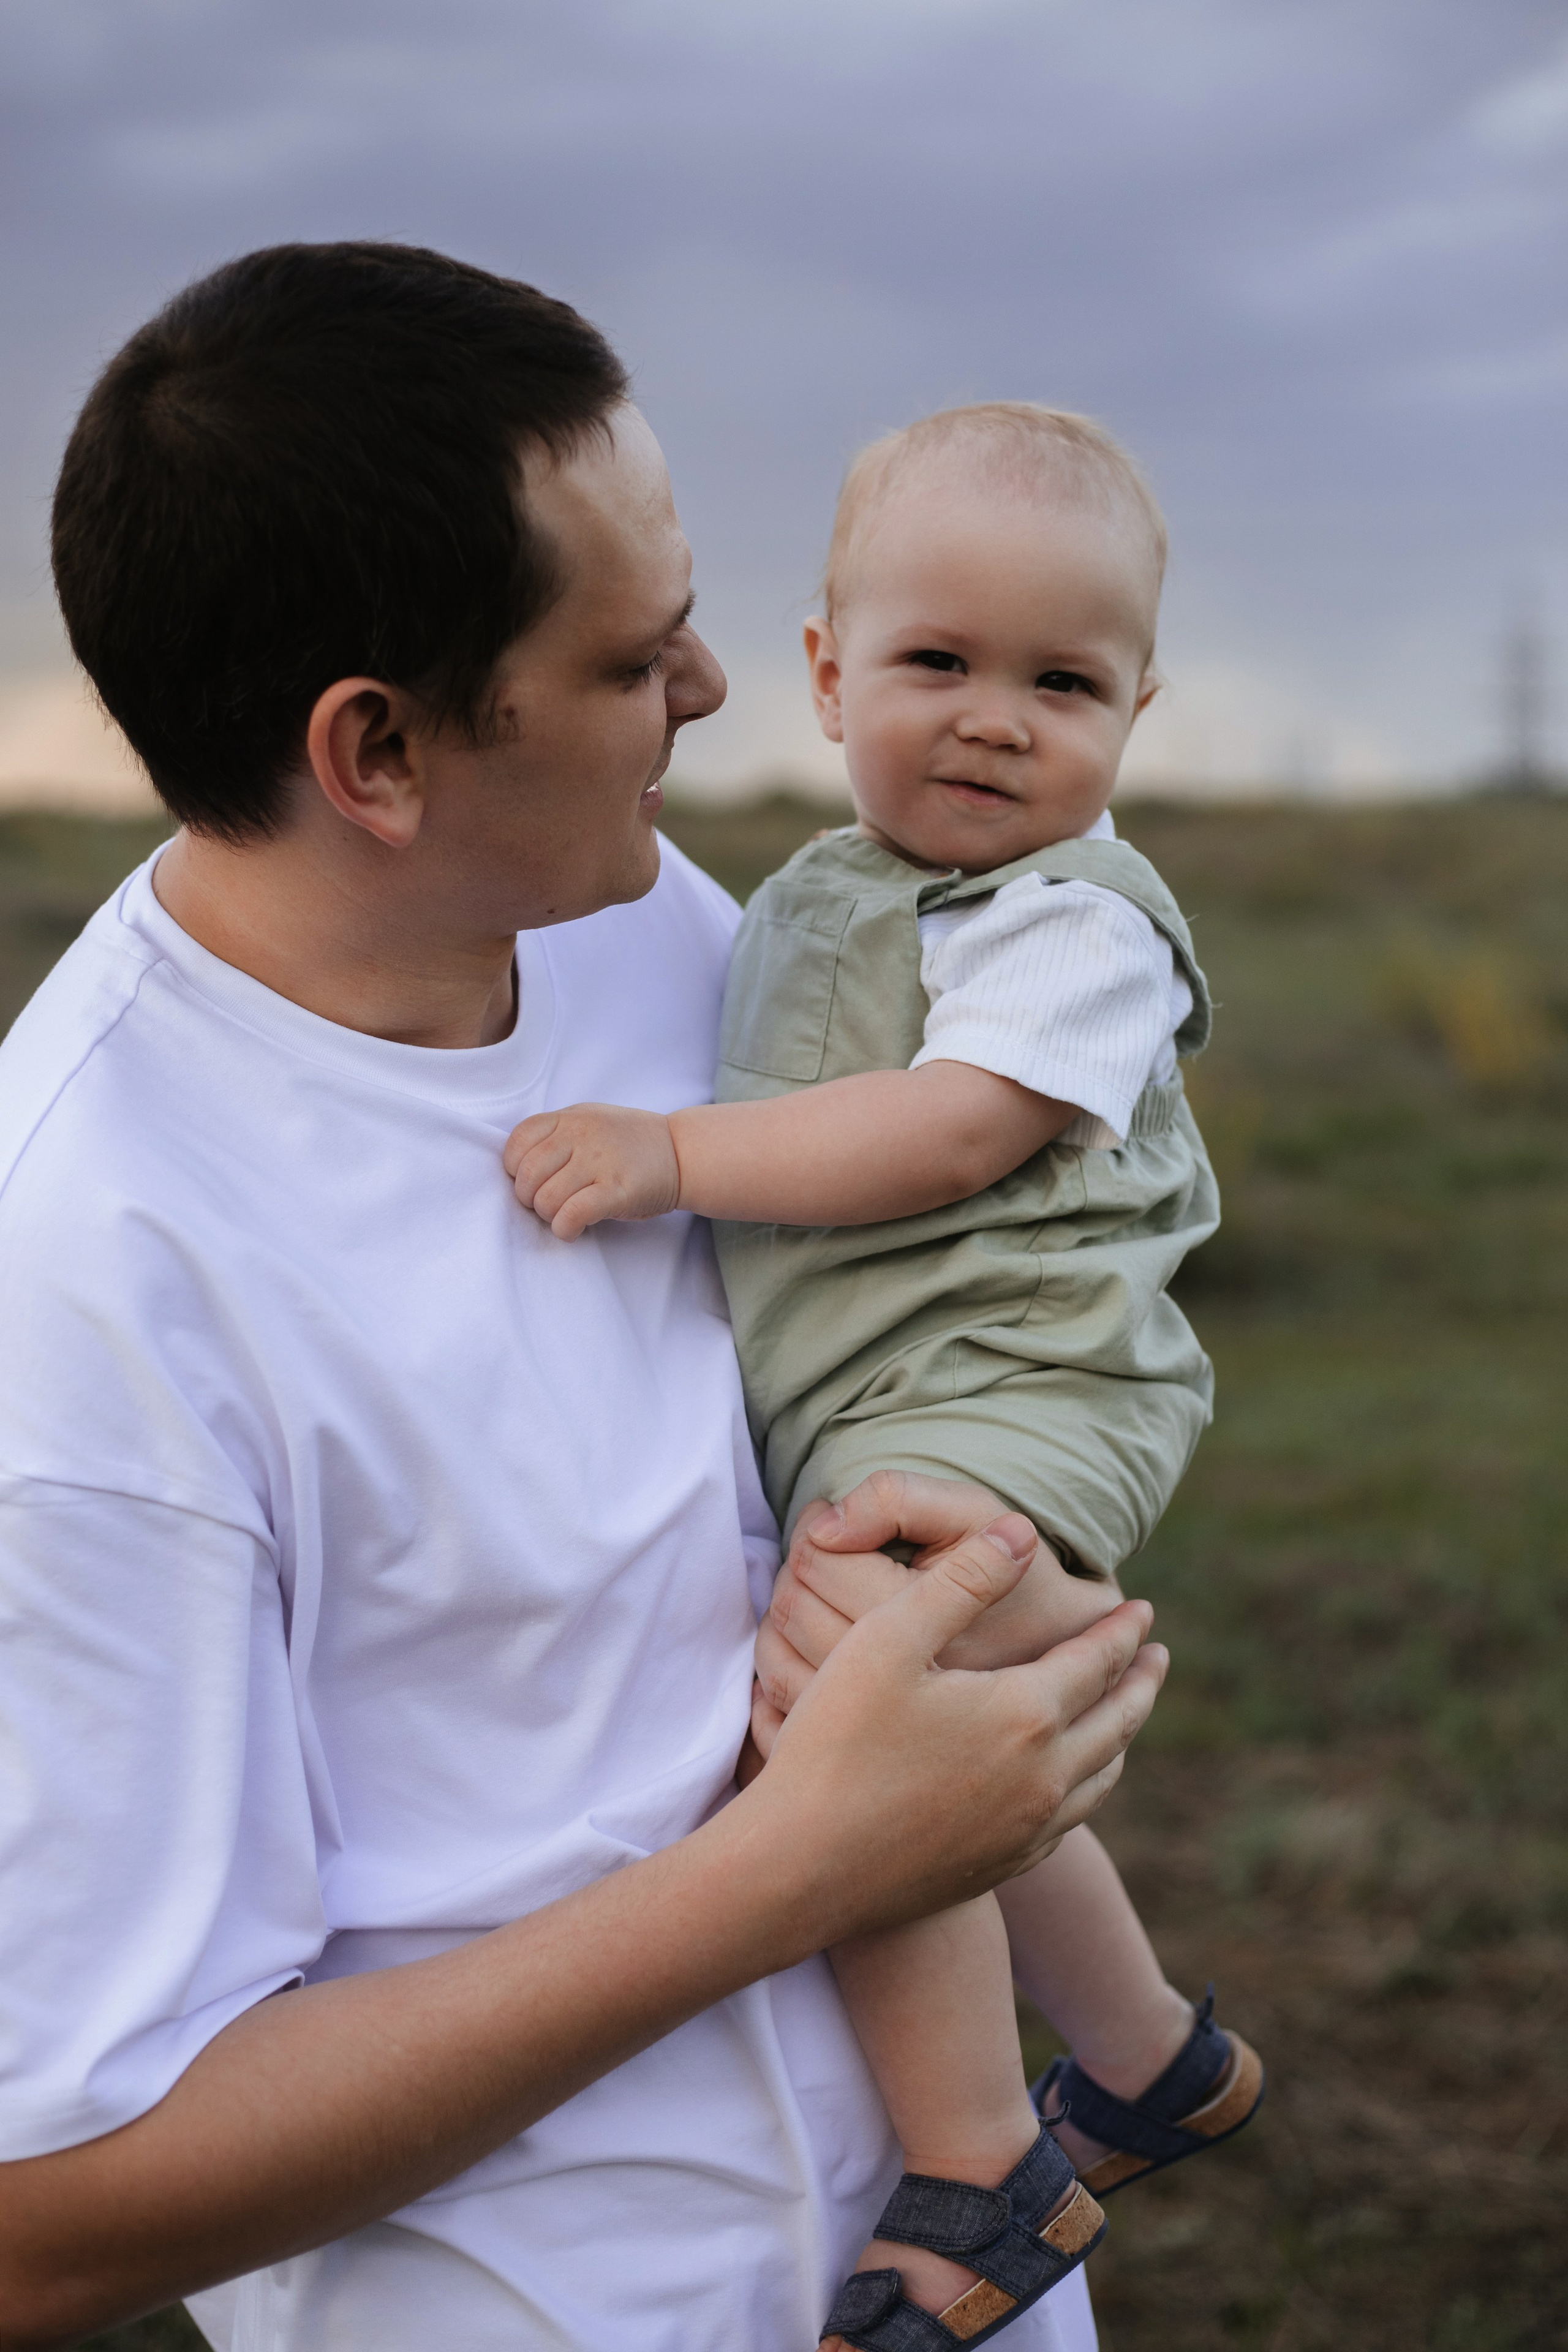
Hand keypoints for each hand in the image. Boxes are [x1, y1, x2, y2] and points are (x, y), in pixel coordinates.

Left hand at [503, 1104, 680, 1240]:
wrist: (681, 1153)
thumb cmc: (629, 1142)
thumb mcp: (589, 1120)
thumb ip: (555, 1134)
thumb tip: (518, 1166)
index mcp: (570, 1118)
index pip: (519, 1141)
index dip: (515, 1168)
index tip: (531, 1180)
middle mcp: (582, 1136)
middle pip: (527, 1175)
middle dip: (529, 1198)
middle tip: (547, 1203)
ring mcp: (600, 1162)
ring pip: (546, 1199)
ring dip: (549, 1216)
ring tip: (565, 1215)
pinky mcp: (617, 1191)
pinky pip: (572, 1214)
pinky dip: (564, 1228)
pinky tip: (573, 1229)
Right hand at [742, 1518, 1166, 1918]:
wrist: (801, 1871)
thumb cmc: (836, 1743)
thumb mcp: (889, 1639)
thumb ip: (962, 1578)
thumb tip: (1023, 1531)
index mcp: (1026, 1715)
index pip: (1097, 1661)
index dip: (1122, 1631)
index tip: (1143, 1610)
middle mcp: (1044, 1778)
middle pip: (1118, 1721)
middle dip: (1141, 1682)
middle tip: (1156, 1656)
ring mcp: (1027, 1832)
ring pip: (1101, 1776)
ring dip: (1121, 1735)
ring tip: (1124, 1713)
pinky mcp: (1002, 1866)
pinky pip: (1071, 1820)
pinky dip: (1089, 1786)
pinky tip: (1072, 1781)